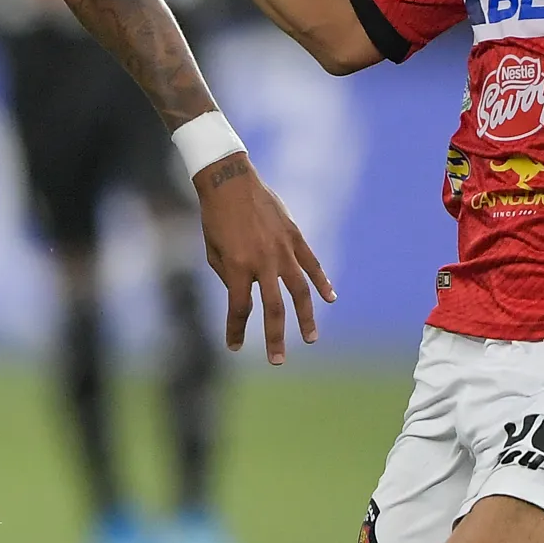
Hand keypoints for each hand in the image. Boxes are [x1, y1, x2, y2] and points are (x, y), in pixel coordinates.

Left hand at [194, 154, 332, 362]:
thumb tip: (245, 296)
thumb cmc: (214, 218)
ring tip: (310, 339)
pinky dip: (322, 282)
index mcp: (237, 267)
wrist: (229, 181)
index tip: (234, 346)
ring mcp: (282, 249)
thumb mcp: (213, 251)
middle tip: (277, 361)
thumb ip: (229, 276)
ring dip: (306, 318)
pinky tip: (330, 299)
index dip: (236, 330)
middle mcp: (262, 262)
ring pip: (300, 291)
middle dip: (275, 337)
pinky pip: (312, 264)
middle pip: (273, 308)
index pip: (240, 308)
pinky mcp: (295, 237)